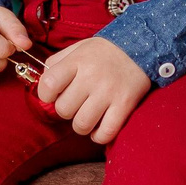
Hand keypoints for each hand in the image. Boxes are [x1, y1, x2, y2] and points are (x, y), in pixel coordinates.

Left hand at [34, 36, 151, 142]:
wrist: (141, 48)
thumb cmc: (105, 52)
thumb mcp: (79, 48)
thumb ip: (58, 62)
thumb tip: (44, 84)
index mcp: (77, 61)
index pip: (48, 84)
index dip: (46, 95)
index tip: (53, 95)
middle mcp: (91, 77)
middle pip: (64, 109)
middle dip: (66, 110)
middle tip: (76, 104)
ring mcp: (108, 92)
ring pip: (82, 125)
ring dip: (81, 125)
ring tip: (87, 117)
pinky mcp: (124, 105)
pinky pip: (105, 132)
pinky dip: (99, 136)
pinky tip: (99, 128)